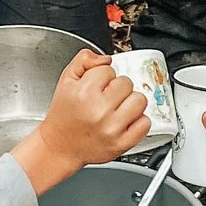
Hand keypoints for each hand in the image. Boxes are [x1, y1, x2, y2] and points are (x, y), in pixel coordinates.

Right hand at [12, 50, 146, 190]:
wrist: (60, 146)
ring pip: (139, 100)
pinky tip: (124, 120)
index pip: (109, 70)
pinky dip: (138, 120)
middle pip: (126, 83)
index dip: (101, 77)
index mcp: (84, 93)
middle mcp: (99, 111)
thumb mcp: (66, 80)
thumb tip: (106, 59)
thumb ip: (84, 60)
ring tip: (116, 108)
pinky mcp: (122, 144)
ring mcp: (112, 129)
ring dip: (130, 102)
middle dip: (116, 88)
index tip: (94, 87)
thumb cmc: (64, 114)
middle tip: (105, 98)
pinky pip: (145, 123)